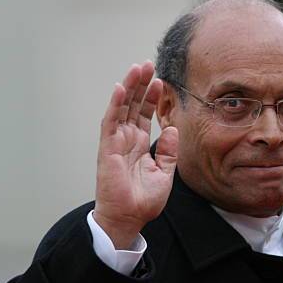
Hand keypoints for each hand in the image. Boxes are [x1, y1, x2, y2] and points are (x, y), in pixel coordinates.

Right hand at [94, 61, 177, 248]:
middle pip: (133, 105)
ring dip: (129, 87)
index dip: (151, 97)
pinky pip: (111, 122)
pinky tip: (121, 88)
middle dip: (140, 84)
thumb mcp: (164, 173)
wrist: (129, 219)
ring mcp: (116, 142)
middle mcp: (126, 139)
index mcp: (139, 144)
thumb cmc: (143, 200)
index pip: (145, 114)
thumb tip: (173, 129)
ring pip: (122, 108)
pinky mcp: (108, 148)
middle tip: (147, 64)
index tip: (160, 80)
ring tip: (137, 68)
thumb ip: (169, 151)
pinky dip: (115, 105)